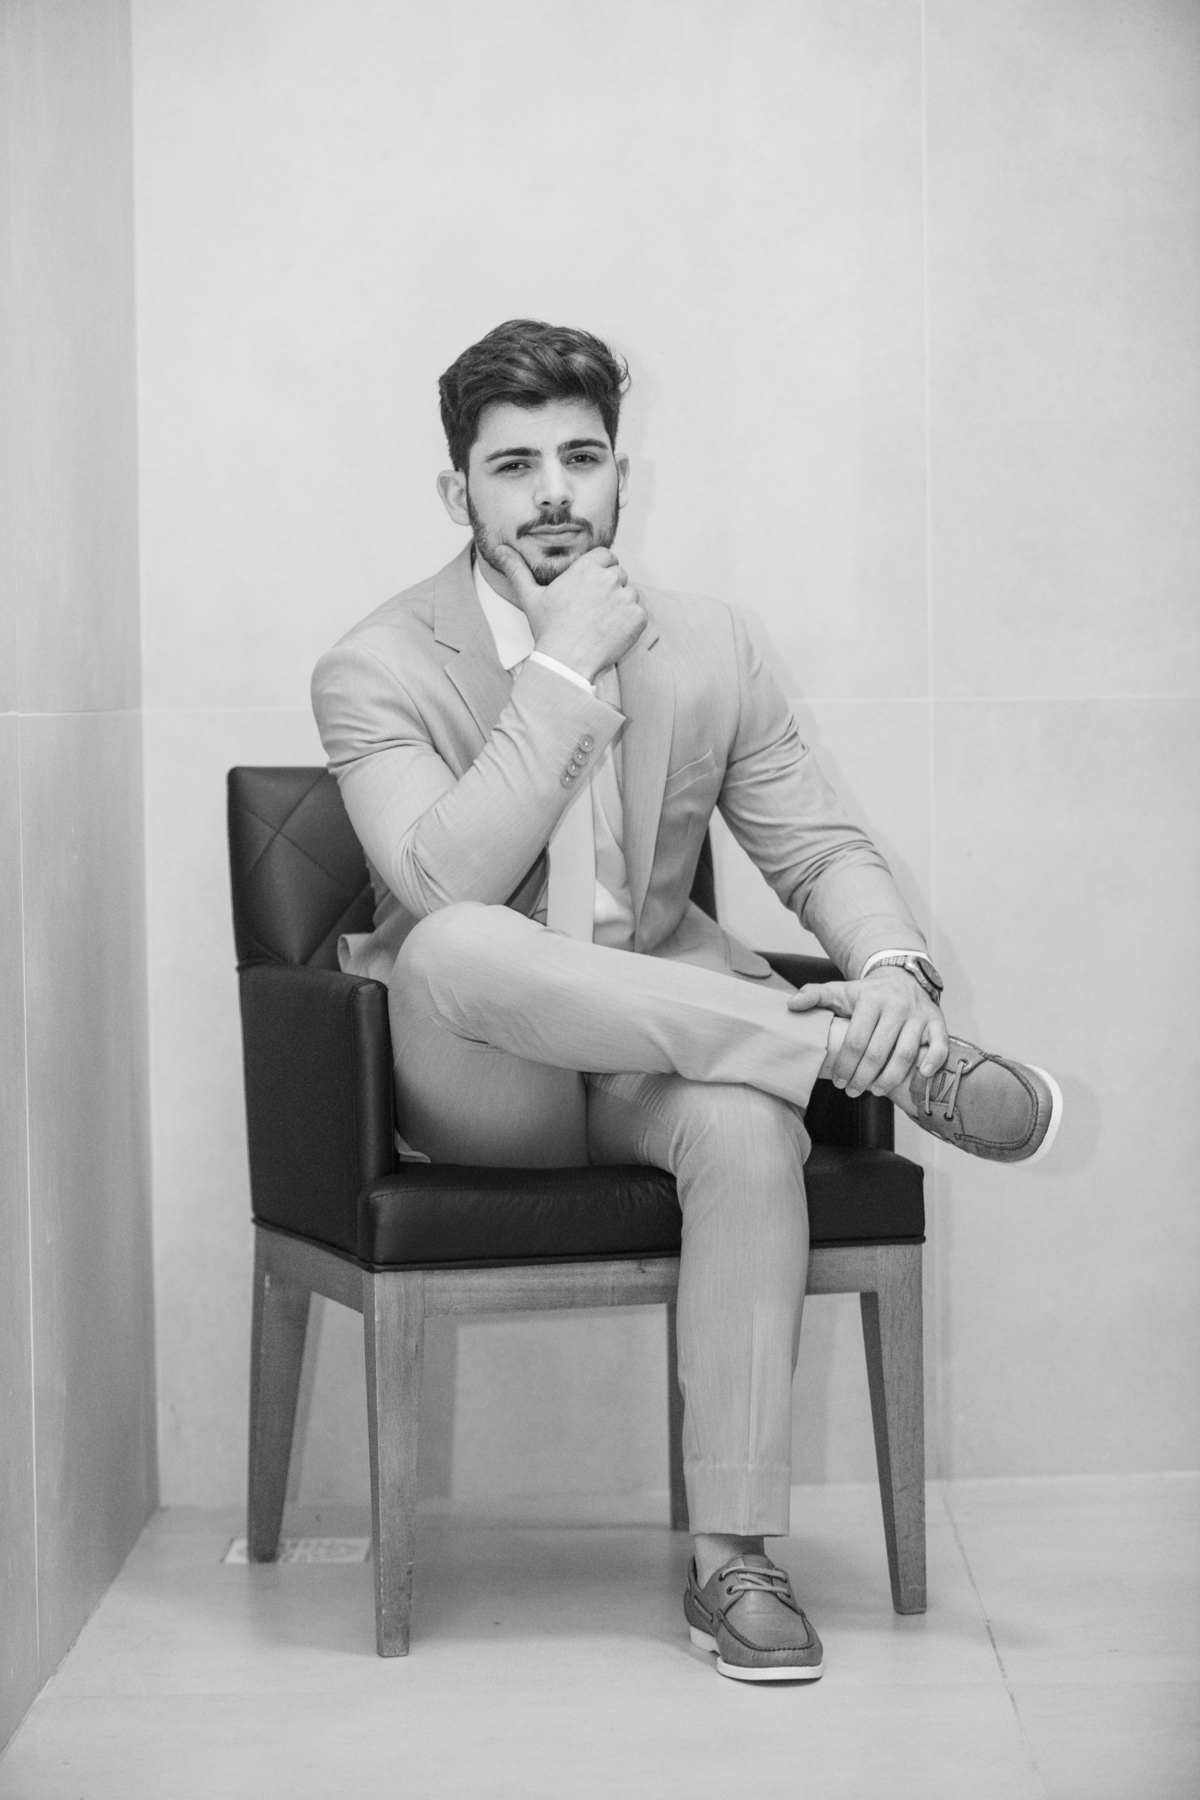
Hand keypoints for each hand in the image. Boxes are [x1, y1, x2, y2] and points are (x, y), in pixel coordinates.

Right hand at [489, 543, 646, 679]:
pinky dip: (630, 623)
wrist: (566, 663)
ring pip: (630, 594)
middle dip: (610, 589)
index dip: (600, 570)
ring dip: (621, 606)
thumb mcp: (530, 597)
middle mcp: (609, 578)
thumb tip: (499, 550)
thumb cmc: (549, 630)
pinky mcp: (638, 617)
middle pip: (619, 575)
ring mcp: (626, 597)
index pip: (606, 556)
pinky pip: (640, 614)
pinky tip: (611, 633)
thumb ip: (517, 569)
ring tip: (600, 624)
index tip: (592, 588)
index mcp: (586, 567)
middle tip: (593, 611)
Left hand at [788, 966, 948, 1098]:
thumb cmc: (867, 993)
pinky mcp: (937, 1021)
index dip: (845, 1064)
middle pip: (879, 1051)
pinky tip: (920, 1076)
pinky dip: (933, 1062)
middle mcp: (897, 1006)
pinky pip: (940, 1045)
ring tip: (876, 1090)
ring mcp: (919, 1015)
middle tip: (853, 1091)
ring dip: (891, 1078)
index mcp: (871, 999)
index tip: (838, 1081)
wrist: (902, 977)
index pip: (855, 1040)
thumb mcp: (839, 991)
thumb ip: (814, 996)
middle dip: (863, 1077)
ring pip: (906, 1053)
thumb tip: (790, 1005)